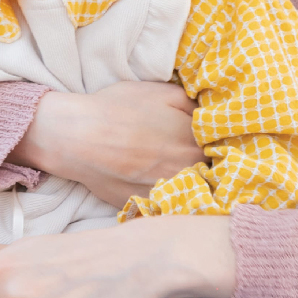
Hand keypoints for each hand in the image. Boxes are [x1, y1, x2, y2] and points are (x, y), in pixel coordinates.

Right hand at [12, 81, 201, 207]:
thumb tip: (208, 116)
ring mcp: (167, 192)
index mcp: (194, 141)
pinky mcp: (146, 206)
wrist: (76, 137)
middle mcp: (187, 170)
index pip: (220, 148)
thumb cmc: (117, 109)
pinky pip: (166, 205)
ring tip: (167, 172)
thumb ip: (193, 105)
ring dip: (187, 184)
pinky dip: (164, 198)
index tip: (206, 142)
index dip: (214, 144)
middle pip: (207, 171)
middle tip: (183, 156)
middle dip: (203, 164)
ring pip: (189, 191)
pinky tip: (150, 185)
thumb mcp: (162, 92)